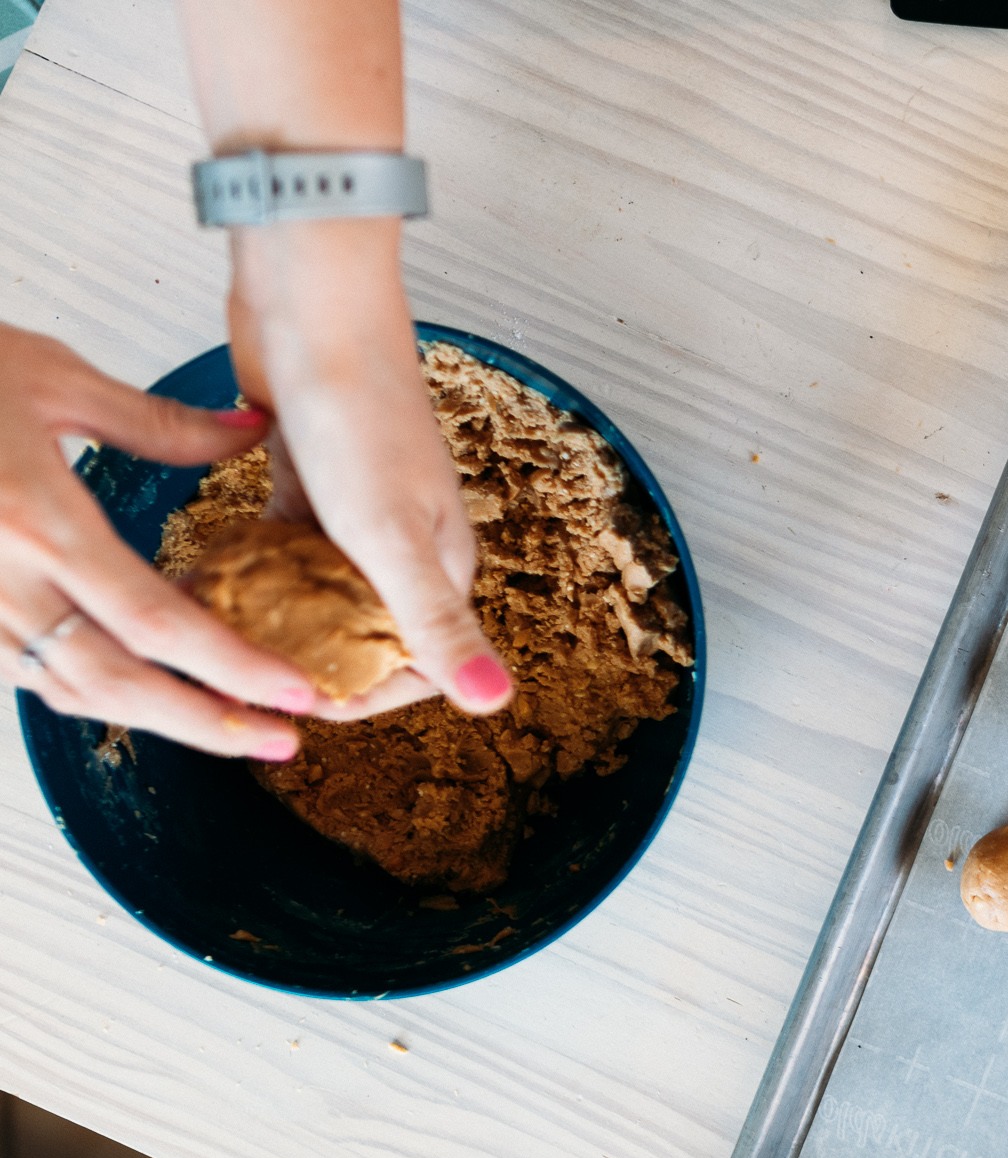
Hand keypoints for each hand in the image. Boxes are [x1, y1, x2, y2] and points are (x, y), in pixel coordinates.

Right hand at [0, 322, 310, 757]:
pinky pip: (29, 674)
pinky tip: (147, 692)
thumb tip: (250, 431)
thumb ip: (160, 423)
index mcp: (38, 522)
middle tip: (283, 741)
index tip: (297, 694)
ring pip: (71, 690)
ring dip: (156, 718)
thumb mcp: (54, 378)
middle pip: (118, 683)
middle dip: (208, 723)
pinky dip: (93, 692)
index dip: (233, 669)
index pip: (157, 622)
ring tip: (233, 728)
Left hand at [226, 218, 512, 715]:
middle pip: (361, 636)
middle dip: (306, 661)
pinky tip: (210, 576)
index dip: (357, 694)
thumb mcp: (392, 534)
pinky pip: (284, 551)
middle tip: (237, 670)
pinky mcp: (311, 484)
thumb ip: (436, 622)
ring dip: (274, 617)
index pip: (414, 667)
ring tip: (215, 631)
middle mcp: (406, 548)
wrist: (314, 304)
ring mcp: (358, 515)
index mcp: (442, 566)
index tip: (290, 700)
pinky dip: (252, 568)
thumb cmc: (358, 410)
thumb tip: (495, 702)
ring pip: (317, 596)